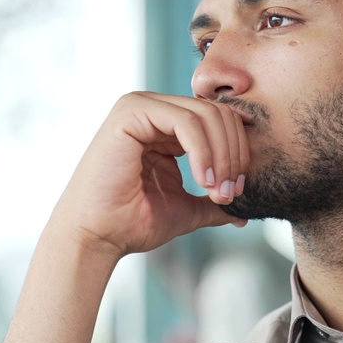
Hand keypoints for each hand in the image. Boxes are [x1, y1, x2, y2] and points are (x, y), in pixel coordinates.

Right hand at [52, 91, 249, 257]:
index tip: (237, 194)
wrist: (96, 237)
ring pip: (207, 115)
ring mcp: (141, 106)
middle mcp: (154, 110)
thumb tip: (245, 212)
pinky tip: (202, 181)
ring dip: (221, 157)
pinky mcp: (131, 111)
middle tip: (230, 193)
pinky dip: (204, 152)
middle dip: (234, 156)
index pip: (221, 122)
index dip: (238, 155)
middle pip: (219, 114)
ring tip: (217, 192)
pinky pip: (186, 121)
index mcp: (166, 127)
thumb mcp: (186, 209)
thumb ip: (213, 202)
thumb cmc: (132, 223)